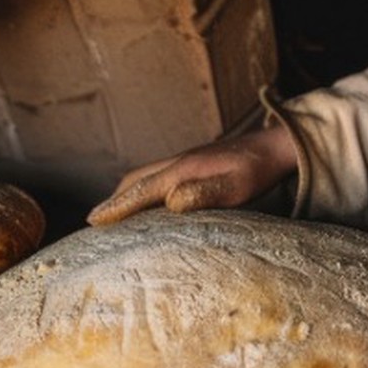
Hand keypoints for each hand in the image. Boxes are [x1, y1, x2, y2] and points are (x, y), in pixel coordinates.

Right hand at [85, 118, 299, 225]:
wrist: (274, 146)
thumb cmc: (257, 170)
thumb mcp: (236, 187)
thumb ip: (205, 193)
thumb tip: (172, 201)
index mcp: (183, 169)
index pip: (142, 190)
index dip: (117, 206)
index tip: (93, 221)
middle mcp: (179, 162)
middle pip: (136, 180)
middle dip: (114, 199)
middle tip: (95, 222)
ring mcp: (186, 161)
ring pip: (146, 175)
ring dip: (127, 192)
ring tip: (114, 212)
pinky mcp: (195, 163)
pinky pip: (158, 175)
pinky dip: (143, 187)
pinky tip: (149, 199)